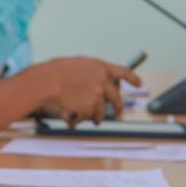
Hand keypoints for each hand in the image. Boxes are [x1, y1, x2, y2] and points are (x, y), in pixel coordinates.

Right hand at [27, 57, 141, 123]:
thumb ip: (89, 73)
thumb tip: (93, 84)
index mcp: (99, 67)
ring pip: (101, 111)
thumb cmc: (54, 72)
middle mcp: (102, 80)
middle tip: (119, 115)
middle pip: (115, 98)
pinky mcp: (90, 107)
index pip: (123, 72)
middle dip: (118, 108)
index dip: (132, 78)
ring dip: (96, 117)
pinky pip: (87, 116)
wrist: (46, 82)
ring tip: (92, 121)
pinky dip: (79, 118)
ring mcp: (97, 95)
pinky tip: (71, 114)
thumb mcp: (76, 65)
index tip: (139, 84)